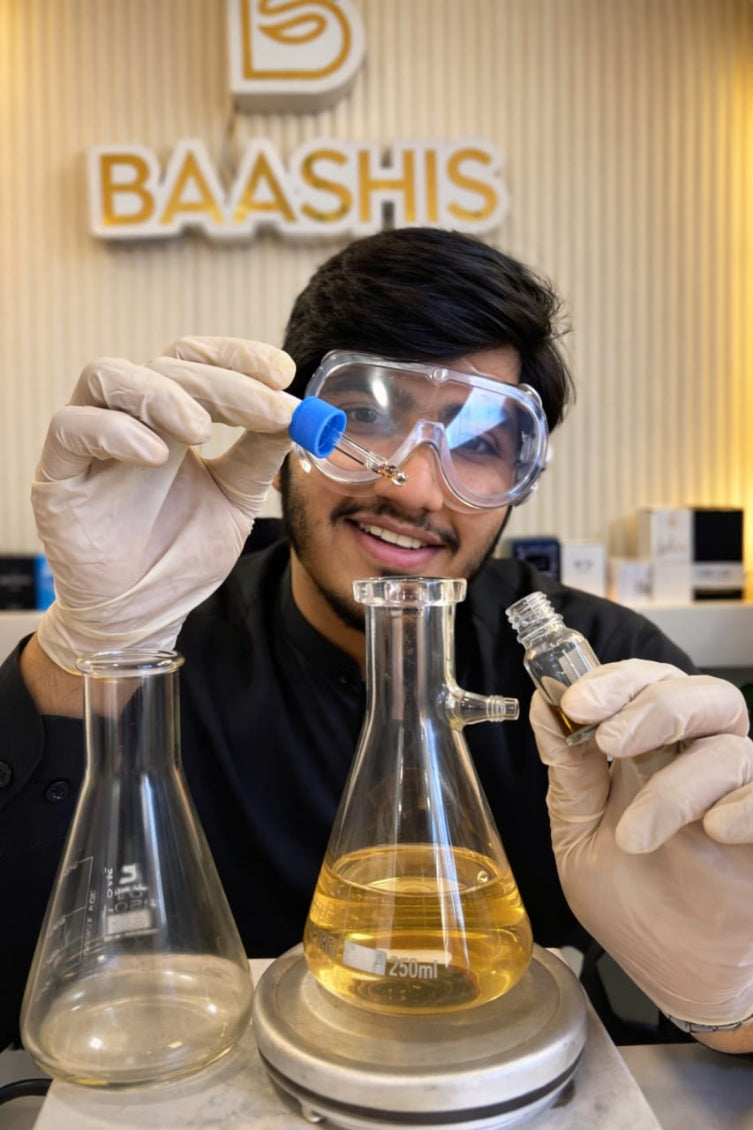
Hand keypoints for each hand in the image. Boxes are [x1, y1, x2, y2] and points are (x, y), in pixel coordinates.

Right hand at [33, 336, 295, 673]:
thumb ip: (259, 454)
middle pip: (168, 365)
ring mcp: (90, 439)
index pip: (197, 360)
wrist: (145, 613)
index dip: (238, 356)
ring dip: (163, 394)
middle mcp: (130, 416)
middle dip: (226, 384)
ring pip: (108, 376)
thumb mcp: (236, 499)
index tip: (283, 372)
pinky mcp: (58, 472)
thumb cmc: (183, 553)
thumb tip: (296, 411)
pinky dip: (114, 431)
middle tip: (270, 407)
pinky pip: (71, 426)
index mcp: (172, 416)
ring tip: (201, 431)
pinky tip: (154, 456)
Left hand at [529, 659, 752, 1030]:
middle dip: (653, 707)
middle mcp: (702, 761)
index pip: (647, 685)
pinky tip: (713, 829)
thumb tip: (544, 703)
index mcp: (653, 752)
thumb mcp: (579, 836)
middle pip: (704, 695)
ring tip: (634, 838)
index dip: (615, 681)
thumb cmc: (630, 903)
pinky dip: (743, 805)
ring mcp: (741, 797)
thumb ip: (570, 773)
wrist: (676, 977)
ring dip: (675, 786)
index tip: (575, 701)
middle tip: (611, 738)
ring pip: (729, 750)